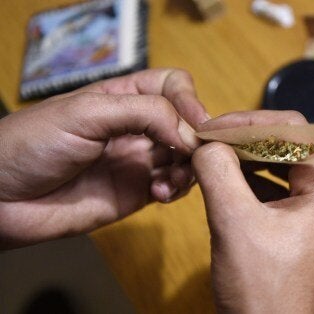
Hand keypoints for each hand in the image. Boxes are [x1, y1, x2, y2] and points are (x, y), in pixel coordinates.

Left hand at [0, 68, 208, 248]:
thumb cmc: (32, 144)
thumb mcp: (87, 113)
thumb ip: (144, 113)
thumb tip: (192, 133)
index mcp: (122, 97)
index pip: (172, 86)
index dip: (189, 100)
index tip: (198, 124)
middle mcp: (136, 126)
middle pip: (187, 122)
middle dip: (196, 138)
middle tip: (193, 156)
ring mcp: (139, 160)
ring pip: (187, 157)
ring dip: (189, 167)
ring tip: (169, 181)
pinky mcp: (138, 193)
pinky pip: (174, 187)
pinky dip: (177, 189)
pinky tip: (160, 194)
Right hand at [192, 111, 313, 312]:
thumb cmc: (264, 292)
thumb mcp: (236, 224)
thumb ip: (219, 173)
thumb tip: (205, 141)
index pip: (294, 130)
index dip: (252, 121)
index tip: (214, 127)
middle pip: (286, 147)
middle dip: (245, 139)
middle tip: (208, 139)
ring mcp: (308, 218)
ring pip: (276, 170)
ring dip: (243, 160)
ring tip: (210, 156)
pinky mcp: (291, 235)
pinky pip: (270, 195)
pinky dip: (245, 184)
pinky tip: (220, 183)